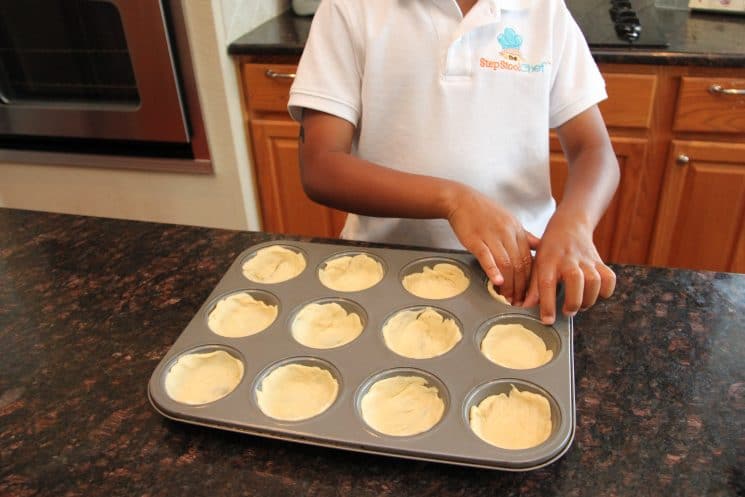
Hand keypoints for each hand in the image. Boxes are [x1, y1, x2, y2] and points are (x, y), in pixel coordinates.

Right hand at [446, 185, 538, 304]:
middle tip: (518, 301)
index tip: (527, 294)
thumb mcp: (509, 220)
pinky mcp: (476, 239)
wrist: (461, 200)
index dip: (529, 280)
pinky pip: (487, 256)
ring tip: (507, 297)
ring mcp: (492, 236)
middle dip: (520, 286)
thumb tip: (540, 247)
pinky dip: (492, 270)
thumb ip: (525, 236)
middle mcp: (508, 234)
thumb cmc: (484, 212)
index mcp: (517, 231)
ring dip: (508, 283)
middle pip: (519, 265)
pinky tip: (495, 282)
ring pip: (505, 263)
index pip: (529, 260)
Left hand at [522, 212, 615, 323]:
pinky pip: (609, 278)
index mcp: (548, 261)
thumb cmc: (549, 249)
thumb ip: (533, 287)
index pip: (546, 283)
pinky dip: (606, 290)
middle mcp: (568, 259)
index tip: (547, 321)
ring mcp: (586, 259)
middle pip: (575, 281)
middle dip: (573, 302)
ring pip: (594, 281)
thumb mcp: (537, 263)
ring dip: (588, 299)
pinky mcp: (600, 261)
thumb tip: (524, 307)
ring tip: (580, 305)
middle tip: (567, 312)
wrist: (569, 225)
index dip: (547, 304)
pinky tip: (596, 294)